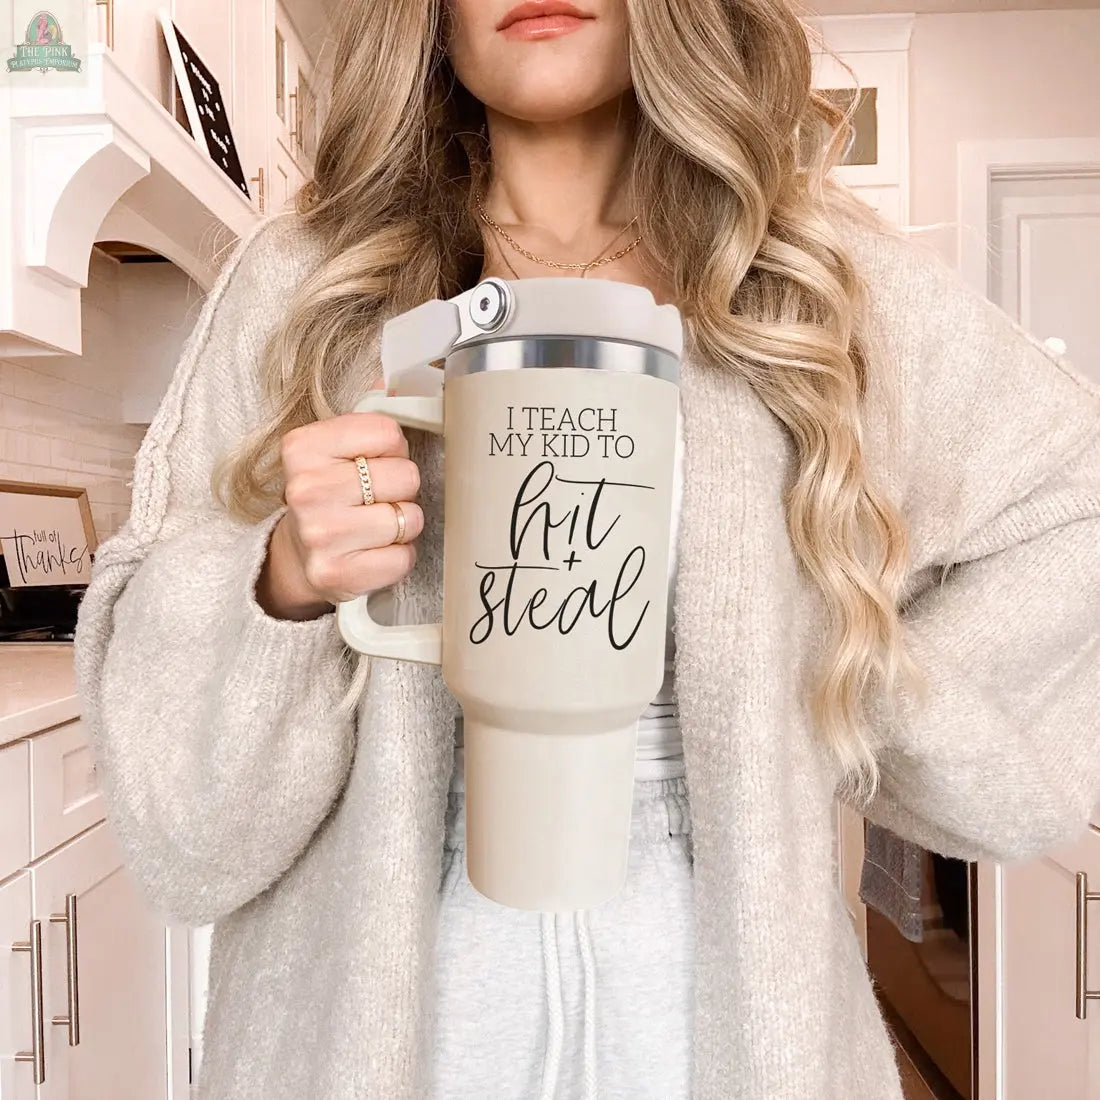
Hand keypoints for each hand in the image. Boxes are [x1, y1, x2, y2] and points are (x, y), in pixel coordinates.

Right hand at [255, 379, 424, 619]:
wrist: (296, 557)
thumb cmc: (327, 496)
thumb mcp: (333, 450)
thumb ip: (364, 418)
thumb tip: (392, 381)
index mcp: (303, 448)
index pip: (388, 432)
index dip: (394, 449)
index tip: (374, 462)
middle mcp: (306, 490)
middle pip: (405, 475)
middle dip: (402, 488)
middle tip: (376, 498)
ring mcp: (320, 536)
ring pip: (408, 517)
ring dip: (403, 523)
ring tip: (376, 525)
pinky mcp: (336, 575)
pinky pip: (403, 557)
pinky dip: (399, 556)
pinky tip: (374, 552)